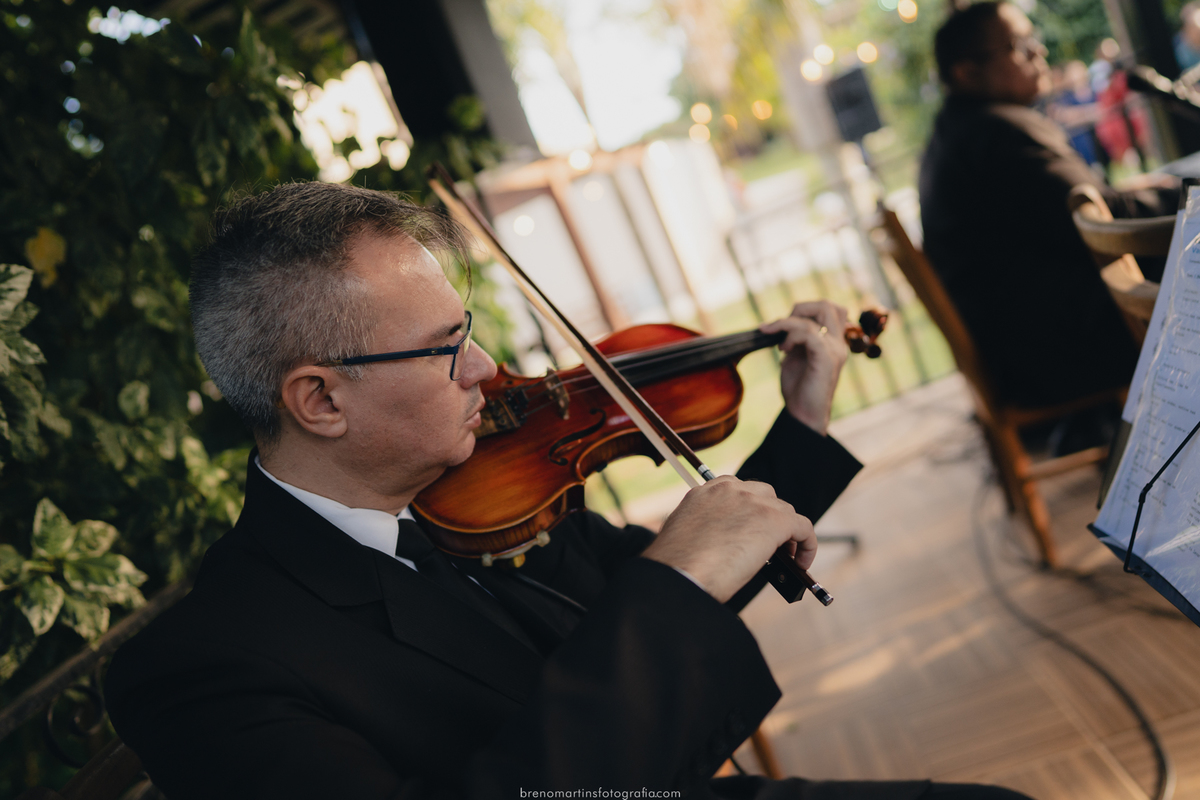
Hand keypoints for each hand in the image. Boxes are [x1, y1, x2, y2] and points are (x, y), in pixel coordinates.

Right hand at [641, 476, 815, 602]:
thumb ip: (707, 528)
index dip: (750, 510)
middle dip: (769, 518)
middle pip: (764, 496)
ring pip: (784, 511)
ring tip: (786, 557)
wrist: (679, 575)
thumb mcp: (687, 536)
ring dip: (787, 533)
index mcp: (705, 492)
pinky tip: (801, 563)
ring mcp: (753, 501)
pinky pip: (802, 527)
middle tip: (769, 545)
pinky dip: (807, 544)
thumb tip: (726, 544)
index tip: (751, 528)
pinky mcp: (774, 520)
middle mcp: (729, 489)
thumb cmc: (676, 567)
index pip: (737, 490)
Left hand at [759, 301, 849, 435]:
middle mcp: (838, 343)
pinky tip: (783, 351)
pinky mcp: (826, 358)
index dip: (805, 310)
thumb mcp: (794, 357)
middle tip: (781, 330)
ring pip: (818, 314)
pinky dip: (791, 335)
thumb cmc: (799, 389)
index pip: (829, 309)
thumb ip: (795, 339)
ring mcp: (835, 349)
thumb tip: (781, 323)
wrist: (803, 415)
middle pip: (826, 305)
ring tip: (779, 345)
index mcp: (832, 341)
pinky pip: (810, 333)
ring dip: (788, 324)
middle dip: (798, 310)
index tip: (785, 327)